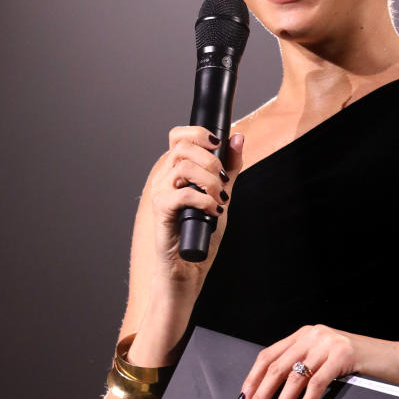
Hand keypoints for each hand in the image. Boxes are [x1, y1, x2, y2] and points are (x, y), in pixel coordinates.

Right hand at [149, 126, 243, 288]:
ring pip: (182, 168)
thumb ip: (229, 168)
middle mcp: (165, 177)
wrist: (189, 265)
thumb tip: (238, 137)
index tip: (218, 144)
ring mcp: (160, 193)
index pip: (178, 136)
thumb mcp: (222, 194)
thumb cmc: (201, 231)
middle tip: (223, 181)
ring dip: (209, 181)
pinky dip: (204, 200)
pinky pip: (183, 194)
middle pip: (182, 147)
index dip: (198, 133)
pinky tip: (214, 210)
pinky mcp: (161, 210)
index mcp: (177, 170)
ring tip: (220, 198)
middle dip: (210, 160)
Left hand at [238, 325, 398, 398]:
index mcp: (305, 334)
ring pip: (294, 378)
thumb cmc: (360, 366)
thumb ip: (304, 367)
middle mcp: (313, 334)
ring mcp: (329, 343)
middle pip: (277, 367)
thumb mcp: (326, 360)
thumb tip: (273, 395)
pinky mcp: (344, 355)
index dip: (253, 378)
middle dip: (261, 394)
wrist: (396, 360)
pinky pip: (317, 383)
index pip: (269, 355)